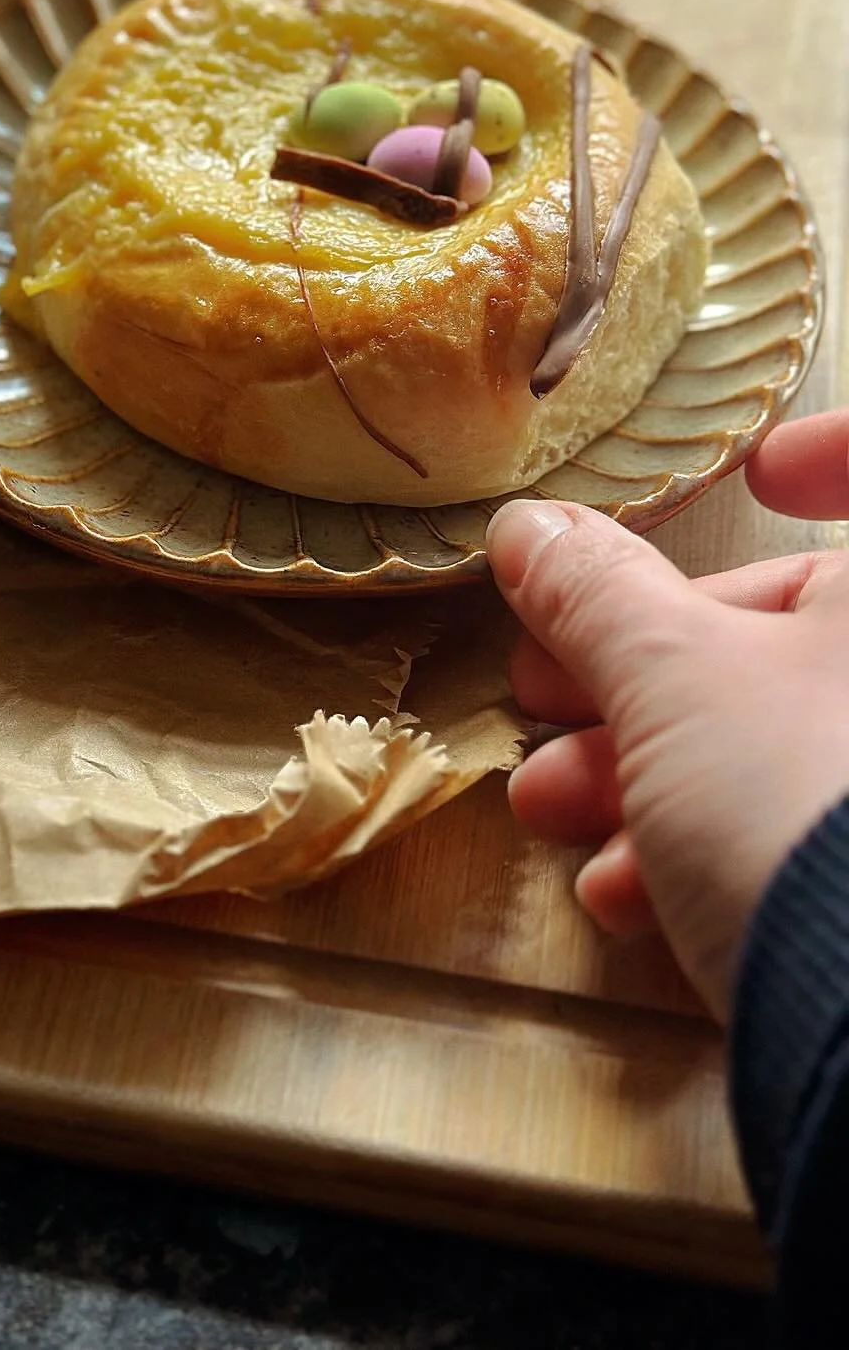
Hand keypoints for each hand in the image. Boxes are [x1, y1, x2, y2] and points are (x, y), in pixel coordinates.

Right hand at [486, 409, 848, 1017]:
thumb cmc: (799, 797)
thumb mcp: (669, 678)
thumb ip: (596, 593)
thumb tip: (531, 528)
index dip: (833, 455)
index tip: (759, 476)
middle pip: (803, 635)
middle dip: (648, 666)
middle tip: (543, 686)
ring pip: (789, 746)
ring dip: (649, 769)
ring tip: (550, 806)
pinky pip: (811, 838)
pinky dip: (716, 854)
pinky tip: (629, 895)